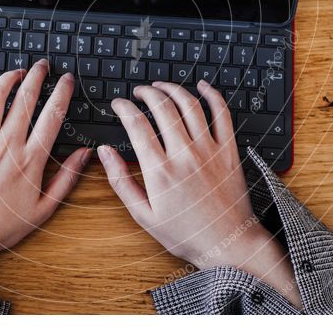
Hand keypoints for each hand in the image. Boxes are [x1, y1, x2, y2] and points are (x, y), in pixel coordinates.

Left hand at [0, 59, 89, 291]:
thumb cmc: (1, 225)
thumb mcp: (43, 209)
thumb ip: (67, 179)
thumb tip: (86, 154)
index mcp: (30, 160)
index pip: (52, 116)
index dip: (62, 93)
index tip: (68, 80)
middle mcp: (6, 145)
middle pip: (26, 99)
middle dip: (38, 76)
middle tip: (44, 66)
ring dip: (9, 77)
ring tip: (18, 71)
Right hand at [99, 80, 301, 308]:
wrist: (228, 245)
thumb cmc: (185, 234)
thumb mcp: (143, 216)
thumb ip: (120, 181)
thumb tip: (104, 153)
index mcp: (160, 171)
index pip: (137, 125)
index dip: (124, 108)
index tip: (118, 104)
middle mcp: (185, 155)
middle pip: (163, 108)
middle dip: (146, 93)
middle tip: (138, 92)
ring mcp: (209, 150)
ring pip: (190, 105)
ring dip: (172, 89)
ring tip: (161, 86)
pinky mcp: (229, 151)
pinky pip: (222, 114)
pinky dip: (212, 95)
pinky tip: (202, 86)